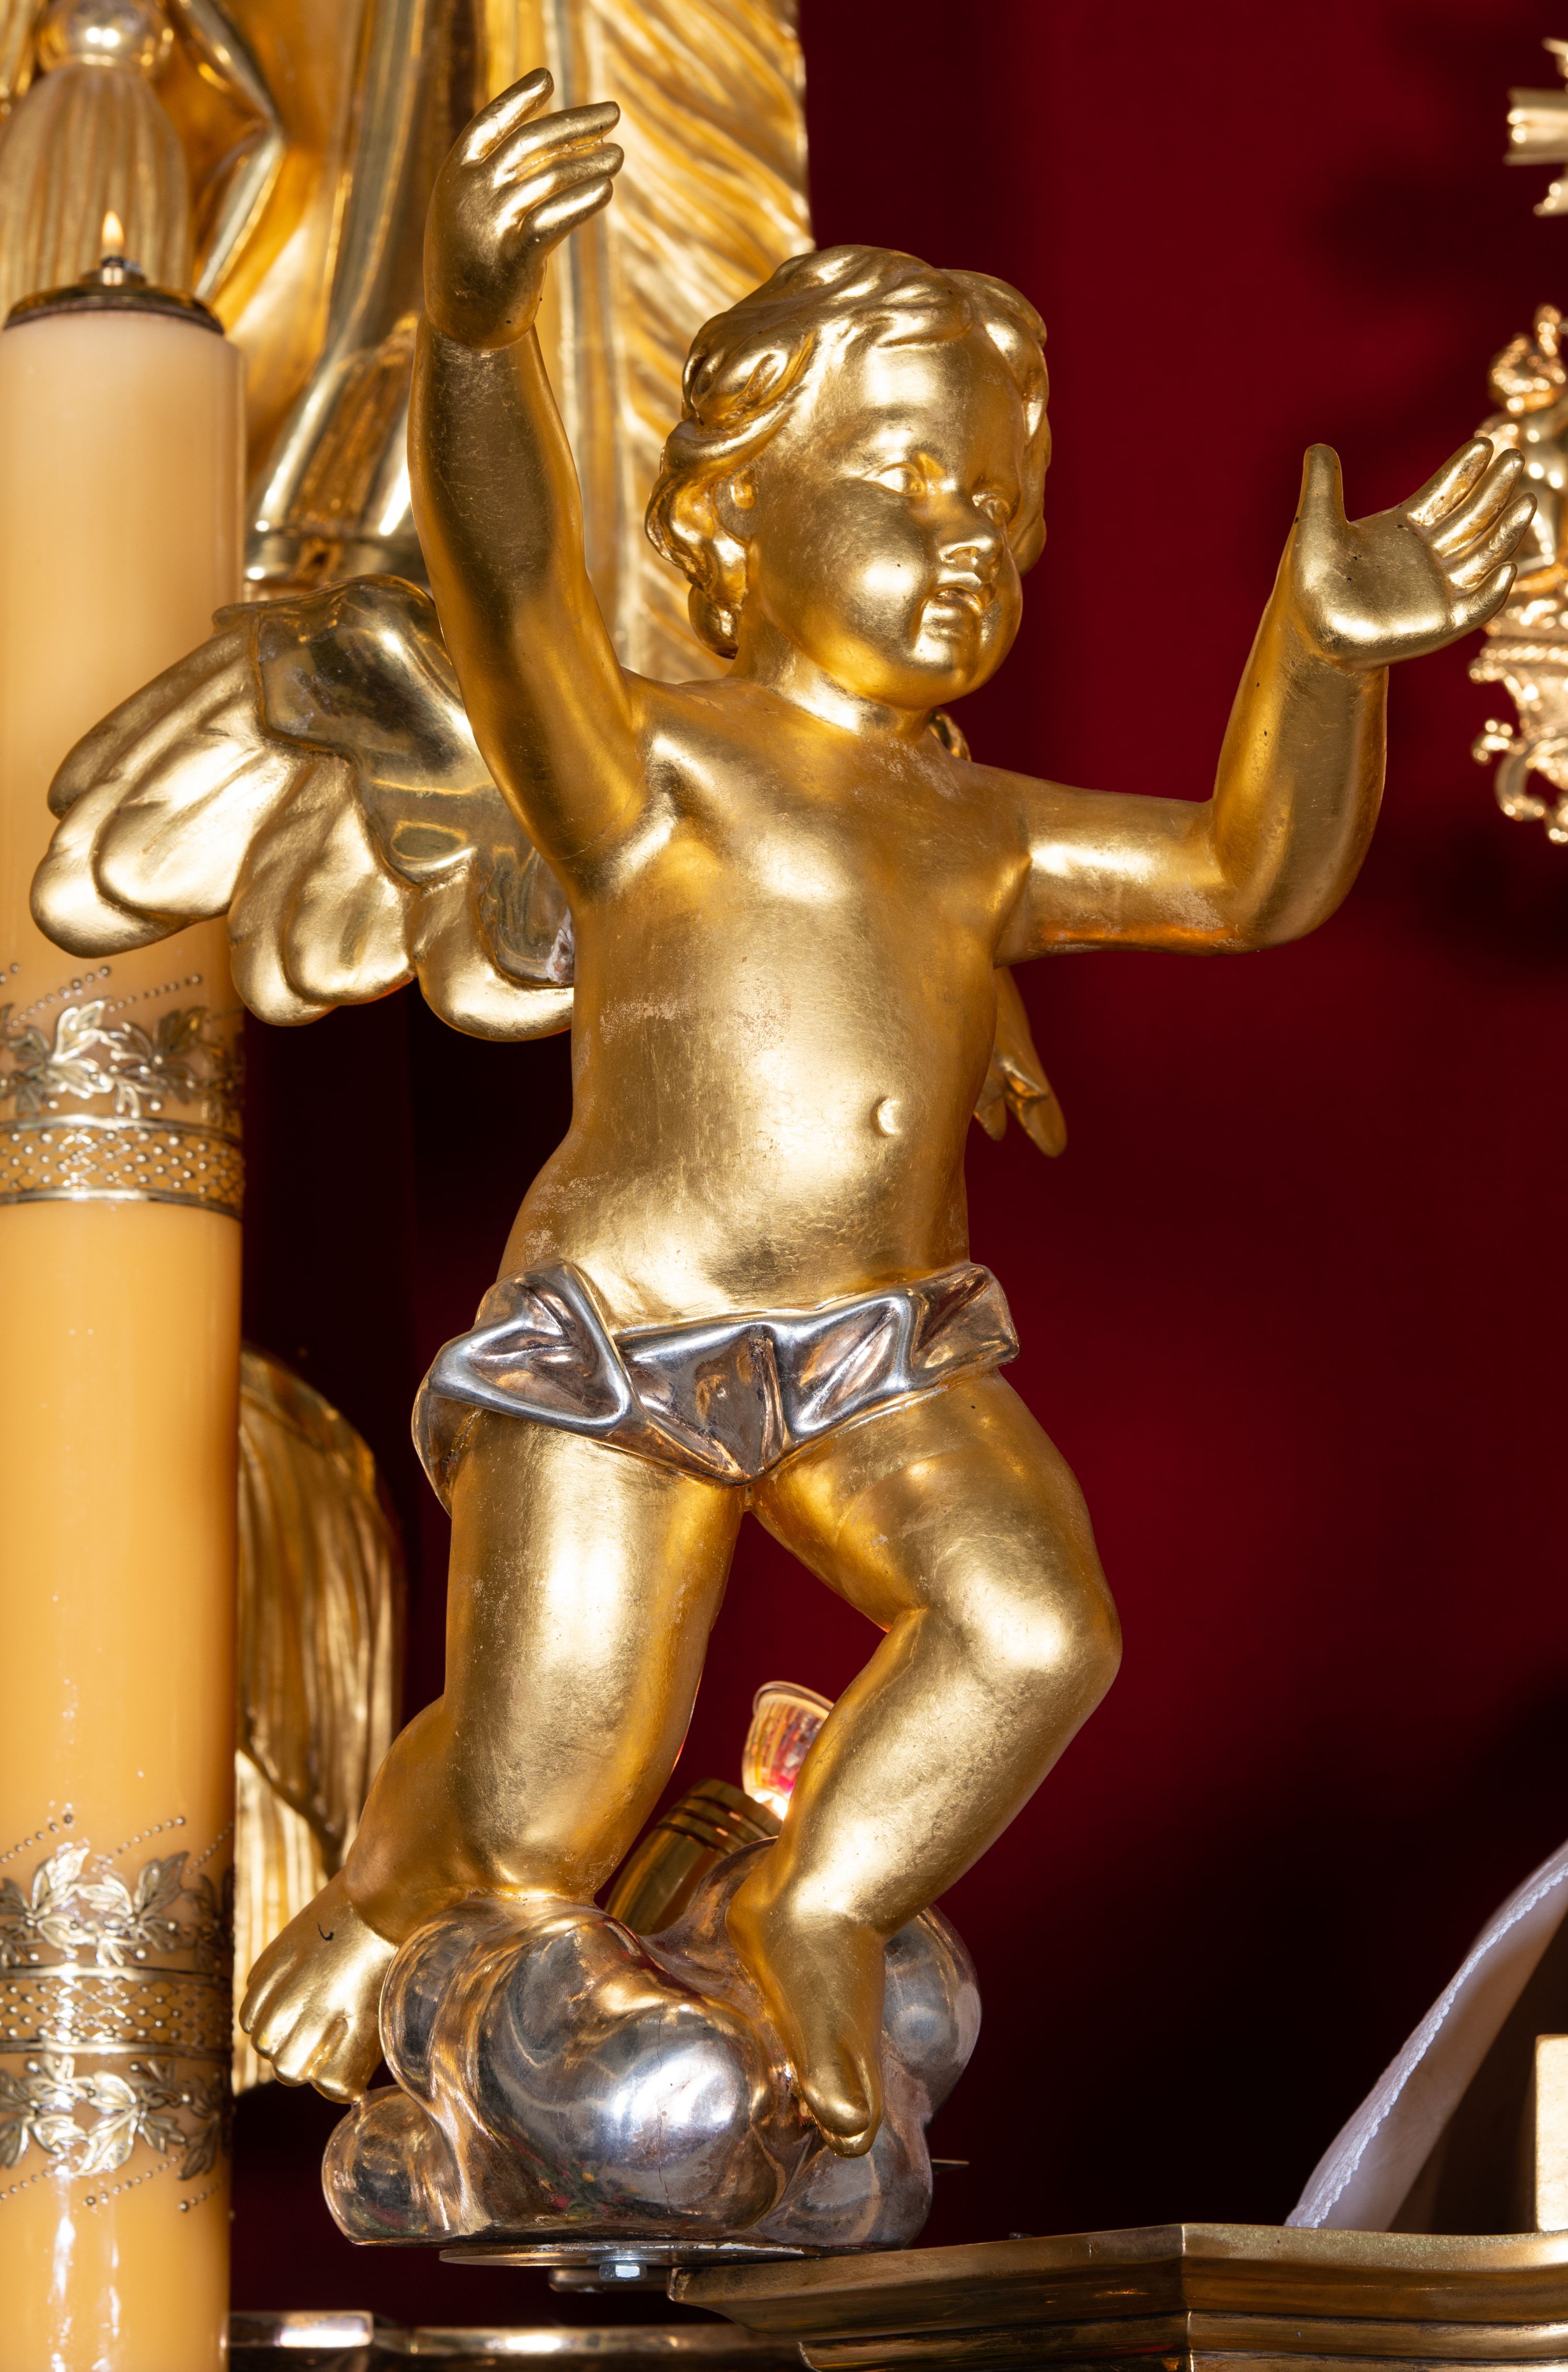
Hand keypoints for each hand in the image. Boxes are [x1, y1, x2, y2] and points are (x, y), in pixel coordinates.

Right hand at [238, 1869, 394, 2101]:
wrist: (384, 1891)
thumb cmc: (398, 1949)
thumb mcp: (390, 2002)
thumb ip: (364, 2044)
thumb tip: (346, 2088)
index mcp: (360, 2019)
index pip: (333, 2085)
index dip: (340, 2082)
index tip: (345, 2067)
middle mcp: (321, 2004)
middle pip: (288, 2069)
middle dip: (302, 2065)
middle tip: (315, 2045)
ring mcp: (293, 1980)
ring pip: (262, 2040)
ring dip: (277, 2039)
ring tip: (295, 2022)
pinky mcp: (274, 1958)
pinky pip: (250, 2007)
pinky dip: (261, 2011)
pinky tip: (280, 2000)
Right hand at [424, 69, 621, 350]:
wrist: (462, 329)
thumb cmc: (472, 265)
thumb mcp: (469, 211)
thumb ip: (496, 176)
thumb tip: (547, 141)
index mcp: (455, 175)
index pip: (490, 122)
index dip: (519, 99)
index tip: (548, 77)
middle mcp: (470, 193)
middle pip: (531, 143)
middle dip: (576, 124)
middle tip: (613, 114)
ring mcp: (490, 225)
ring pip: (550, 179)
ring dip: (590, 163)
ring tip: (619, 154)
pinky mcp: (513, 258)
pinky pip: (554, 220)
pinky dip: (583, 202)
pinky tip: (607, 191)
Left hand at [1284, 438, 1533, 669]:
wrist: (1309, 633)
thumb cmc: (1309, 581)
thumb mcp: (1315, 526)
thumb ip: (1322, 485)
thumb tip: (1317, 446)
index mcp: (1406, 528)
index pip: (1445, 493)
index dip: (1464, 470)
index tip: (1485, 445)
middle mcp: (1429, 555)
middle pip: (1472, 516)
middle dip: (1494, 489)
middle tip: (1516, 457)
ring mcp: (1439, 589)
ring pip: (1484, 554)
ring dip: (1506, 530)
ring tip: (1526, 502)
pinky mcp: (1441, 623)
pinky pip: (1477, 605)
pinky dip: (1494, 590)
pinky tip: (1507, 568)